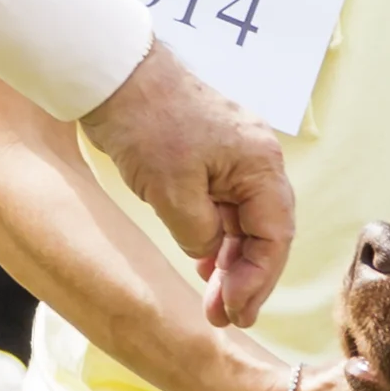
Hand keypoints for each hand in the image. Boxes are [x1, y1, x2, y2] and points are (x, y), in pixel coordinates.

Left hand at [80, 41, 296, 327]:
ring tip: (213, 302)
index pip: (275, 237)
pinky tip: (204, 265)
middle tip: (223, 318)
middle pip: (266, 233)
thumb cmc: (146, 123)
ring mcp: (235, 159)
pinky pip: (225, 208)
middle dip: (247, 279)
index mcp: (260, 166)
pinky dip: (216, 239)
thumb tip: (209, 255)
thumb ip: (199, 234)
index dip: (257, 281)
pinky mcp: (211, 158)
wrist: (114, 72)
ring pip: (244, 224)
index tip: (234, 313)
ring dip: (231, 263)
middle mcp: (257, 161)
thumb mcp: (172, 192)